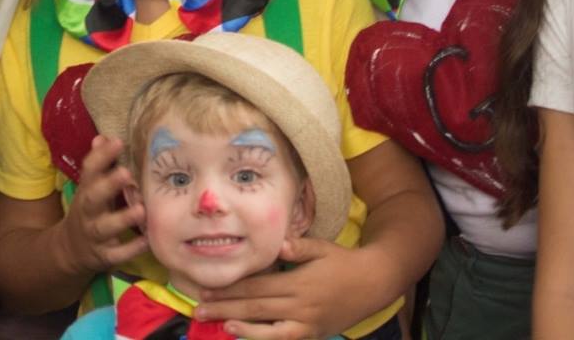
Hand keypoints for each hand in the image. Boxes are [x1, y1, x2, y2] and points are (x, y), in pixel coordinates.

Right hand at [57, 136, 146, 275]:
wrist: (70, 250)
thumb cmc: (90, 211)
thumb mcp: (90, 188)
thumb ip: (99, 164)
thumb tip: (104, 137)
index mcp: (86, 191)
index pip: (89, 171)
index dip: (101, 156)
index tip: (117, 142)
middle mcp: (87, 212)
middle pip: (92, 198)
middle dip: (108, 185)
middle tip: (126, 173)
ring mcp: (94, 235)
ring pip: (105, 227)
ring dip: (122, 219)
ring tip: (141, 209)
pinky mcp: (104, 256)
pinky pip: (117, 254)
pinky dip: (131, 249)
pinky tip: (147, 240)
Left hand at [192, 236, 388, 338]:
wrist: (374, 284)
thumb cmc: (343, 262)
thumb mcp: (322, 247)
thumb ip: (299, 247)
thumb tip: (277, 244)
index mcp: (299, 282)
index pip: (258, 286)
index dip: (232, 288)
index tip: (209, 287)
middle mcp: (300, 305)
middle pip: (256, 307)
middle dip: (226, 307)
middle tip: (199, 307)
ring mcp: (306, 323)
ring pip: (267, 328)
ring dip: (239, 326)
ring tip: (217, 324)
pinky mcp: (312, 334)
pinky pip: (283, 339)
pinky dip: (262, 338)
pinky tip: (244, 335)